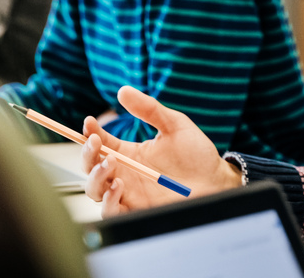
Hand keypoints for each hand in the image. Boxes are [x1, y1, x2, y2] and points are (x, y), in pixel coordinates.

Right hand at [80, 86, 243, 215]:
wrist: (216, 180)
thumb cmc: (196, 154)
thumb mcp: (174, 125)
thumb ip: (150, 109)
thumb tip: (123, 90)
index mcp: (129, 153)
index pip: (100, 143)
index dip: (90, 132)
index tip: (90, 121)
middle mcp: (124, 173)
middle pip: (90, 167)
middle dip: (87, 155)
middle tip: (96, 143)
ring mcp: (128, 193)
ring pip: (95, 190)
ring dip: (96, 177)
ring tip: (110, 163)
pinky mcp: (136, 211)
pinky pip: (111, 212)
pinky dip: (108, 201)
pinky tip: (118, 186)